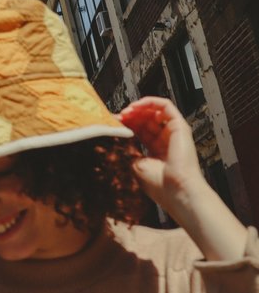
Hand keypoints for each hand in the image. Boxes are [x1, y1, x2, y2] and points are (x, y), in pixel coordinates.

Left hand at [119, 97, 204, 218]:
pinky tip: (136, 107)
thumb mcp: (135, 165)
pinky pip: (166, 105)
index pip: (140, 131)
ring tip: (125, 111)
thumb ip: (127, 151)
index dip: (125, 125)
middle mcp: (166, 140)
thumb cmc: (160, 185)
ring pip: (155, 110)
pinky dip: (150, 102)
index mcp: (156, 151)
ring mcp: (173, 132)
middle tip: (116, 117)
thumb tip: (115, 140)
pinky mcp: (180, 126)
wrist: (177, 190)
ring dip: (138, 108)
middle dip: (130, 116)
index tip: (112, 124)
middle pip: (146, 119)